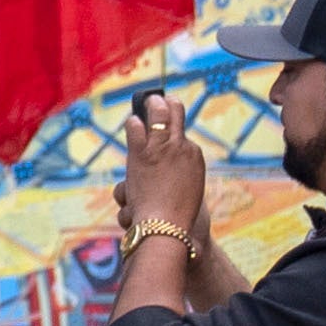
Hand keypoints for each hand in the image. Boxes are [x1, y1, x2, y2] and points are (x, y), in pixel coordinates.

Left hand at [119, 95, 206, 236]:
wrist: (166, 226)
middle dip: (166, 103)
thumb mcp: (185, 187)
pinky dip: (134, 123)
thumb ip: (177, 170)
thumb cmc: (177, 214)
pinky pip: (136, 128)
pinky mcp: (142, 153)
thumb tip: (167, 159)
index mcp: (194, 155)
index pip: (182, 132)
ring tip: (146, 103)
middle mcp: (180, 146)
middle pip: (174, 114)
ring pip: (156, 114)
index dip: (174, 123)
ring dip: (150, 106)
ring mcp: (161, 147)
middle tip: (159, 98)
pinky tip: (132, 122)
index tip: (169, 117)